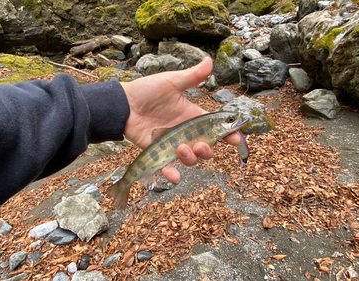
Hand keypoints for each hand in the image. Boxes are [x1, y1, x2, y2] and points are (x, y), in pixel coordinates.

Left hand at [121, 57, 239, 182]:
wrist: (123, 104)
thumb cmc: (147, 91)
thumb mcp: (172, 82)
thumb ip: (192, 76)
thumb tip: (210, 60)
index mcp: (192, 117)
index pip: (215, 128)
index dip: (227, 135)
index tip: (235, 139)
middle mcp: (186, 133)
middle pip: (206, 147)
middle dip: (209, 149)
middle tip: (202, 144)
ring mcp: (173, 145)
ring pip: (191, 159)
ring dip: (191, 158)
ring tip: (182, 148)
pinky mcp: (159, 154)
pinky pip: (168, 168)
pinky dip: (172, 174)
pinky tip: (174, 176)